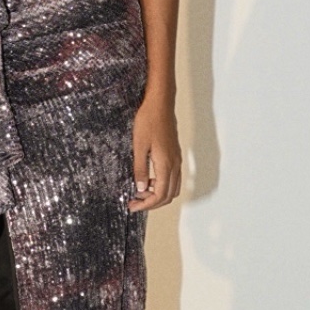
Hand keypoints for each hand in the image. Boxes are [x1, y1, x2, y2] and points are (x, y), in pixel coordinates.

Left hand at [128, 96, 181, 211]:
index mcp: (165, 164)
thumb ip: (140, 169)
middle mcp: (174, 164)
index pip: (159, 195)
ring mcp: (176, 160)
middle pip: (168, 195)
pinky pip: (173, 178)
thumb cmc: (148, 120)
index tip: (133, 206)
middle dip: (151, 203)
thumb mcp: (138, 146)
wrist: (160, 103)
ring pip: (173, 188)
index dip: (146, 205)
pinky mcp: (175, 155)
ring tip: (140, 193)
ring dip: (158, 195)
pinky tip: (147, 179)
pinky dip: (162, 185)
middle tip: (134, 203)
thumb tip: (140, 189)